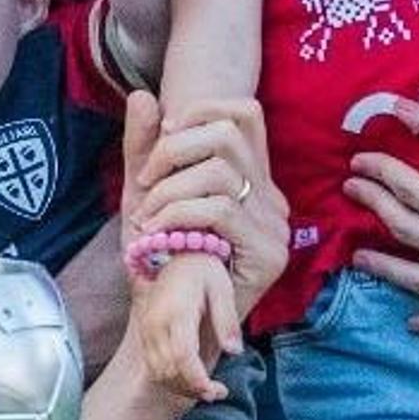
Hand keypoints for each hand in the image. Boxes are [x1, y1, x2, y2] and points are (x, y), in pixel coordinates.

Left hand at [133, 93, 288, 311]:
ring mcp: (275, 226)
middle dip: (174, 150)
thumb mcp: (145, 197)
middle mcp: (272, 198)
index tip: (164, 139)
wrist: (167, 324)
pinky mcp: (268, 254)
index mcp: (252, 179)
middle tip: (145, 182)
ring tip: (148, 219)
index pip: (246, 113)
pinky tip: (158, 235)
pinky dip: (178, 215)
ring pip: (221, 171)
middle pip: (229, 134)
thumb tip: (143, 95)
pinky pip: (220, 210)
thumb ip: (143, 148)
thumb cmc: (158, 262)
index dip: (201, 111)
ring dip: (170, 190)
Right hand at [136, 253, 237, 399]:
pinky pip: (154, 367)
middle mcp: (155, 324)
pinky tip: (191, 380)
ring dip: (181, 387)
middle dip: (192, 389)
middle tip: (218, 393)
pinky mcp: (145, 335)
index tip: (216, 391)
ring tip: (208, 389)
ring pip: (159, 372)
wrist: (178, 255)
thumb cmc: (204, 270)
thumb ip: (227, 321)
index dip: (197, 380)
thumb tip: (234, 351)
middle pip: (168, 369)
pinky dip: (172, 380)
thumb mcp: (223, 289)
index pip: (182, 356)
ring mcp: (147, 330)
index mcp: (176, 312)